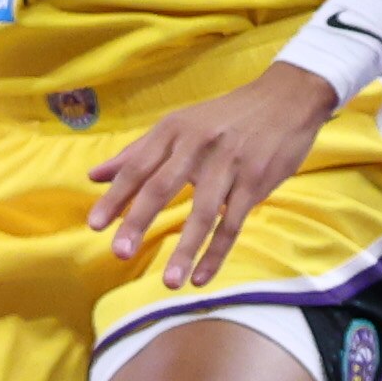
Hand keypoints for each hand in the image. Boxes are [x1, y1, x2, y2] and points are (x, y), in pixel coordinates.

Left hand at [86, 61, 339, 288]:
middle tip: (119, 252)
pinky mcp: (256, 181)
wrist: (287, 98)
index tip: (95, 225)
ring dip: (185, 249)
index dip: (115, 197)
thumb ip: (137, 152)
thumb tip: (94, 175)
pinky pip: (233, 224)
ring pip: (203, 212)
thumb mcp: (179, 125)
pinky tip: (200, 277)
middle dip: (139, 221)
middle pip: (162, 186)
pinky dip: (216, 253)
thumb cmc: (224, 117)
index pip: (137, 166)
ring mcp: (229, 164)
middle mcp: (198, 145)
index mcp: (173, 130)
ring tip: (169, 282)